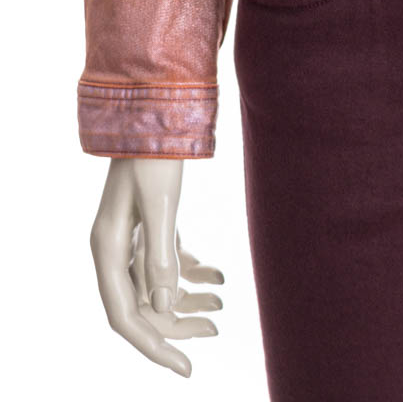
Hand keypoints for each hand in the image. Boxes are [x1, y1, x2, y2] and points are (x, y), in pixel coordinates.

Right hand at [89, 157, 223, 375]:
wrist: (155, 108)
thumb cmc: (155, 153)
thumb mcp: (162, 205)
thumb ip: (161, 257)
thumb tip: (163, 308)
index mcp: (107, 249)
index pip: (125, 316)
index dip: (154, 346)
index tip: (186, 367)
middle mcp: (114, 247)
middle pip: (142, 305)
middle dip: (177, 324)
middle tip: (216, 330)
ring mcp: (130, 235)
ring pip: (156, 285)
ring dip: (187, 299)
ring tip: (222, 306)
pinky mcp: (150, 223)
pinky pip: (167, 260)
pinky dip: (191, 271)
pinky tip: (218, 275)